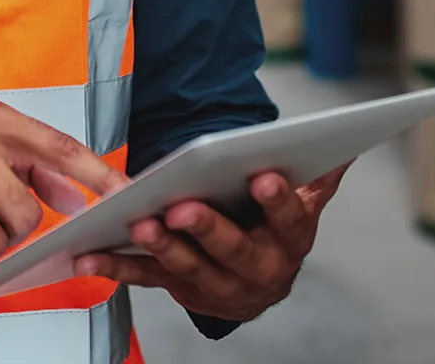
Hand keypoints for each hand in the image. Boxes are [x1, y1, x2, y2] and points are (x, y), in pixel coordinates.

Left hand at [72, 165, 349, 321]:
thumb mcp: (300, 206)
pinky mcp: (177, 288)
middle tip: (184, 208)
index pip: (288, 220)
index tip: (262, 175)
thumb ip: (317, 177)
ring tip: (140, 224)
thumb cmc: (274, 231)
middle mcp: (255, 270)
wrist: (256, 285)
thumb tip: (344, 146)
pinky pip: (144, 278)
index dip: (277, 200)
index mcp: (289, 242)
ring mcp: (214, 284)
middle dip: (208, 229)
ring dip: (161, 247)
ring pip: (187, 267)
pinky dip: (115, 267)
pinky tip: (90, 255)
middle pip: (233, 250)